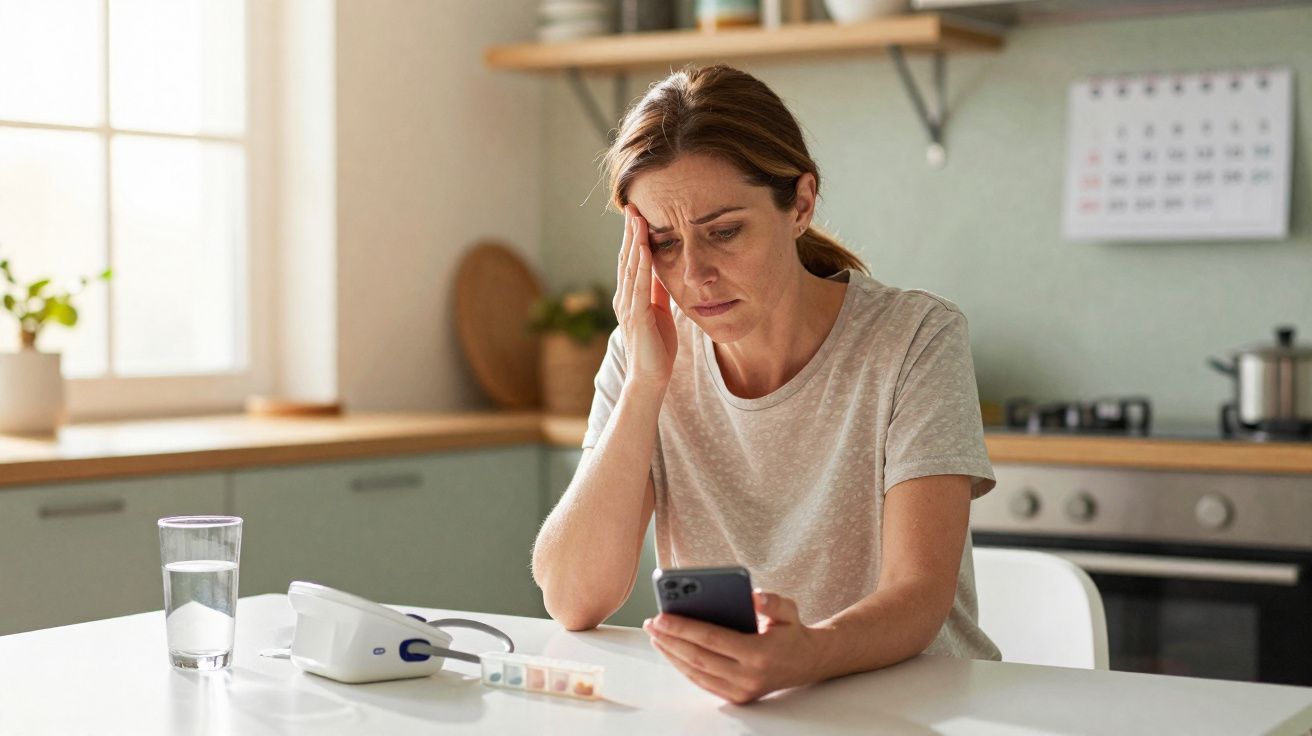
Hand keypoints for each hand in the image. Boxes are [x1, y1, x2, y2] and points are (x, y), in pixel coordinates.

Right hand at [614, 205, 676, 391]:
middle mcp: (624, 297)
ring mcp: (628, 307)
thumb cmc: (657, 347)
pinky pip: (639, 286)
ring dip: (633, 242)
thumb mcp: (661, 311)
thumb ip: (657, 290)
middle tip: (631, 206)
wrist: (651, 378)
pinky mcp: (637, 317)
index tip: (636, 213)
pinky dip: (640, 265)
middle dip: (628, 231)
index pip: (630, 260)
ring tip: (637, 219)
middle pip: (625, 257)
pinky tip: (643, 248)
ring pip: (630, 267)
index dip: (632, 236)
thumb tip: (661, 267)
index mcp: (630, 295)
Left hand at [643, 590, 820, 704]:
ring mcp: (741, 691)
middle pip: (698, 658)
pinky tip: (670, 650)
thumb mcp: (789, 610)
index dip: (684, 628)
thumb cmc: (791, 632)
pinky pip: (702, 681)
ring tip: (655, 635)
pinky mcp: (736, 697)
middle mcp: (748, 677)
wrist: (806, 663)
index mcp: (759, 654)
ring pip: (696, 673)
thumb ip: (772, 601)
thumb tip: (754, 596)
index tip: (662, 616)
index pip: (712, 639)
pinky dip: (683, 666)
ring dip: (671, 654)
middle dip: (670, 640)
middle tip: (652, 624)